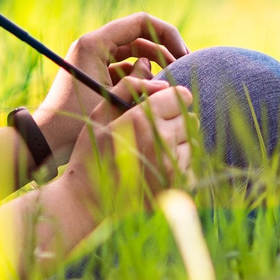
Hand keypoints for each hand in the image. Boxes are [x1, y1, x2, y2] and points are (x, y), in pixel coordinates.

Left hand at [35, 11, 186, 143]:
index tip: (184, 55)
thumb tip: (159, 75)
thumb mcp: (114, 100)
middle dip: (164, 50)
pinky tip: (153, 94)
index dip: (167, 34)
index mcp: (95, 43)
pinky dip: (140, 78)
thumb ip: (140, 83)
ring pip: (133, 54)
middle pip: (139, 36)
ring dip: (153, 66)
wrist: (45, 141)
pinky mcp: (95, 75)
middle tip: (185, 69)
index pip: (141, 22)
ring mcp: (93, 60)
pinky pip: (123, 69)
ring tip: (171, 84)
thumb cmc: (74, 123)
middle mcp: (93, 46)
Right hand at [52, 79, 192, 220]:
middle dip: (175, 121)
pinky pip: (190, 166)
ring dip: (178, 144)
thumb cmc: (91, 154)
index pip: (181, 96)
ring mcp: (171, 165)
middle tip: (155, 132)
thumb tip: (157, 76)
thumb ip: (128, 88)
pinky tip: (156, 170)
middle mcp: (161, 140)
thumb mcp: (100, 114)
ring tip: (153, 153)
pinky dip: (178, 165)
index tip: (163, 107)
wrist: (87, 203)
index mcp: (142, 119)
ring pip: (191, 143)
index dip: (172, 99)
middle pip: (189, 119)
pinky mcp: (177, 186)